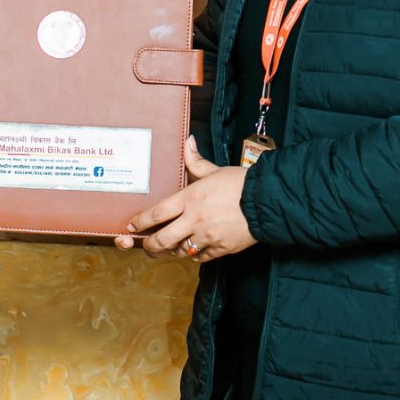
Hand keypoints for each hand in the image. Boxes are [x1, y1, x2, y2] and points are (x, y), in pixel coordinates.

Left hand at [114, 136, 255, 260]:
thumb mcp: (215, 170)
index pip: (156, 213)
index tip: (133, 226)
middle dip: (149, 245)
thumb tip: (188, 142)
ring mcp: (206, 237)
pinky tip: (193, 248)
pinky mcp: (219, 249)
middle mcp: (194, 219)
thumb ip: (195, 161)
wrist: (266, 201)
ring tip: (168, 247)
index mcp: (190, 198)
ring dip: (171, 250)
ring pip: (178, 251)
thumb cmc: (241, 184)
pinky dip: (193, 254)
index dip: (140, 222)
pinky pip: (199, 257)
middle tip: (147, 244)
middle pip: (161, 240)